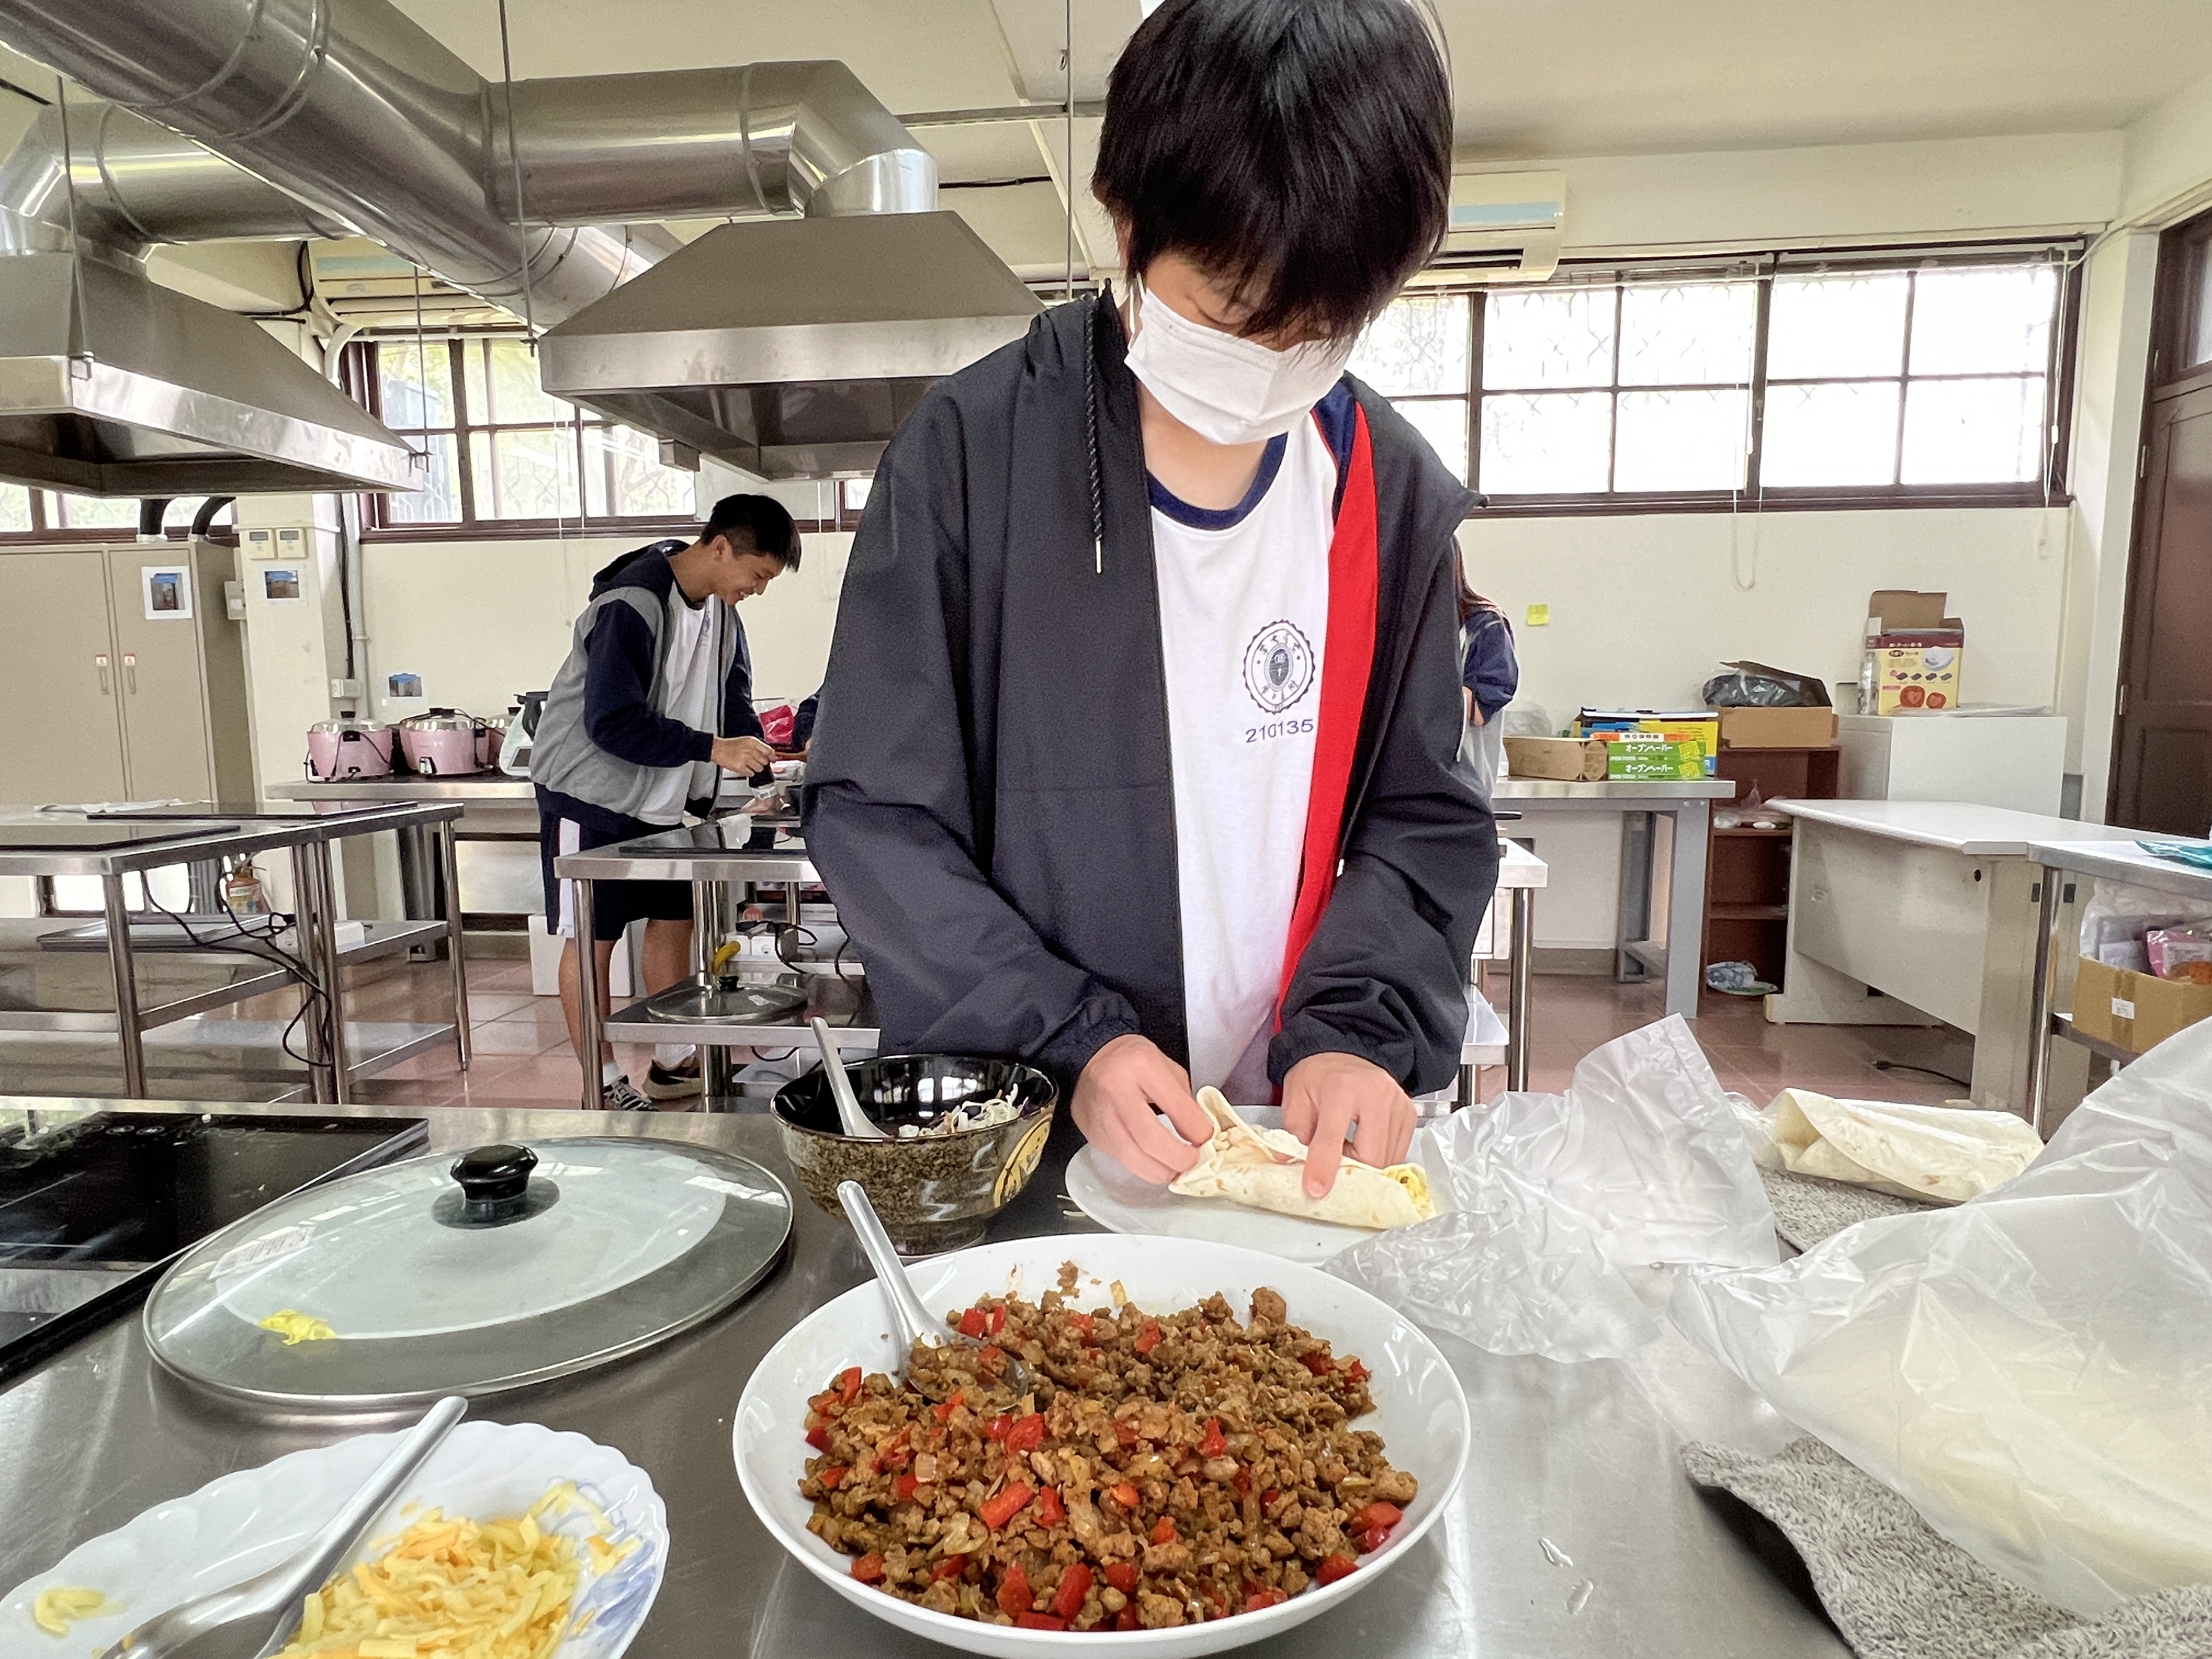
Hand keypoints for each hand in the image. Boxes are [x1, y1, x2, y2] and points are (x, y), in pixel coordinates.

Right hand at [711, 735, 772, 773]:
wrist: (718, 749)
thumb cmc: (730, 745)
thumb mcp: (746, 741)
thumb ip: (757, 747)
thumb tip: (768, 755)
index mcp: (753, 742)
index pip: (769, 751)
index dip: (773, 757)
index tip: (774, 760)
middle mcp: (750, 750)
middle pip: (765, 761)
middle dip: (762, 763)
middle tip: (756, 762)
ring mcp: (746, 759)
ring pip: (759, 768)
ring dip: (756, 768)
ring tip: (749, 765)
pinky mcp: (740, 767)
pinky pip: (751, 773)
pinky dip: (749, 772)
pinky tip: (745, 768)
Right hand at [1071, 1034, 1213, 1184]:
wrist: (1093, 1058)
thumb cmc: (1134, 1062)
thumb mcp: (1166, 1068)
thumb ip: (1185, 1101)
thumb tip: (1200, 1138)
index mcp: (1142, 1066)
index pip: (1178, 1108)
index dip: (1199, 1132)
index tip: (1208, 1142)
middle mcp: (1116, 1090)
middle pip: (1151, 1140)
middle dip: (1179, 1159)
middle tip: (1193, 1163)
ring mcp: (1100, 1115)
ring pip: (1133, 1158)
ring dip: (1160, 1170)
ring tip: (1175, 1168)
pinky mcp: (1092, 1133)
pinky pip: (1121, 1159)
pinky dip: (1142, 1166)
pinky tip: (1154, 1161)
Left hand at [1280, 1052, 1414, 1197]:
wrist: (1344, 1053)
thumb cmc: (1318, 1076)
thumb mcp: (1295, 1101)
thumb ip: (1293, 1136)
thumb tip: (1291, 1166)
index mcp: (1340, 1089)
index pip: (1331, 1139)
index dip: (1323, 1169)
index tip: (1315, 1190)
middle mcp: (1375, 1094)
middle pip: (1371, 1156)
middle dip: (1351, 1172)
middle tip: (1333, 1168)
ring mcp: (1397, 1104)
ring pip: (1388, 1159)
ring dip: (1365, 1166)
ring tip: (1347, 1151)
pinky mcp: (1409, 1113)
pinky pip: (1398, 1152)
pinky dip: (1380, 1158)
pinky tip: (1363, 1145)